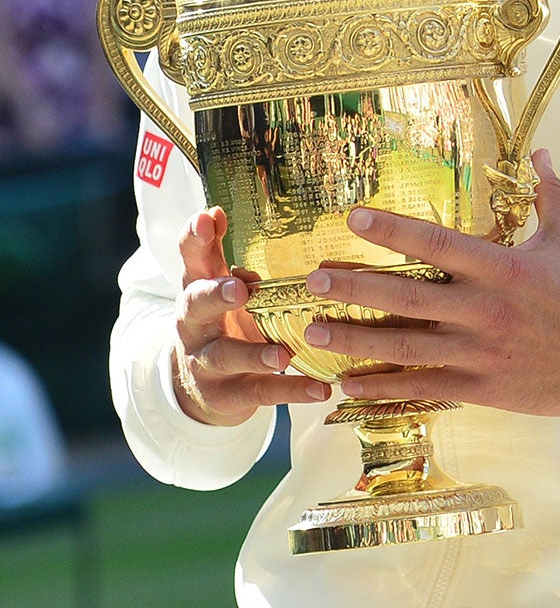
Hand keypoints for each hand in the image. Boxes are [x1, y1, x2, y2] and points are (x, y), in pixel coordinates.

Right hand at [171, 206, 330, 425]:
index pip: (191, 258)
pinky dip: (291, 391)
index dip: (195, 237)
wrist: (200, 389)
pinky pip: (261, 392)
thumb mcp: (221, 288)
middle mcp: (195, 324)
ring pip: (225, 356)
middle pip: (195, 305)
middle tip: (240, 289)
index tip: (208, 218)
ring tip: (283, 355)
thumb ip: (222, 255)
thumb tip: (217, 212)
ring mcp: (206, 362)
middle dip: (216, 295)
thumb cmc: (223, 322)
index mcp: (198, 289)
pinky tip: (320, 390)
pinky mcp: (227, 395)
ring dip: (255, 355)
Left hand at [303, 149, 559, 417]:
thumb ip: (550, 193)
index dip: (392, 229)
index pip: (436, 243)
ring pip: (404, 344)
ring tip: (312, 331)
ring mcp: (480, 351)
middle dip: (354, 287)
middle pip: (405, 296)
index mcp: (503, 268)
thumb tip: (539, 152)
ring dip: (353, 339)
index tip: (353, 219)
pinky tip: (347, 385)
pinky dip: (382, 386)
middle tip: (313, 280)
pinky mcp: (483, 386)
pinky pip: (423, 385)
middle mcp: (484, 308)